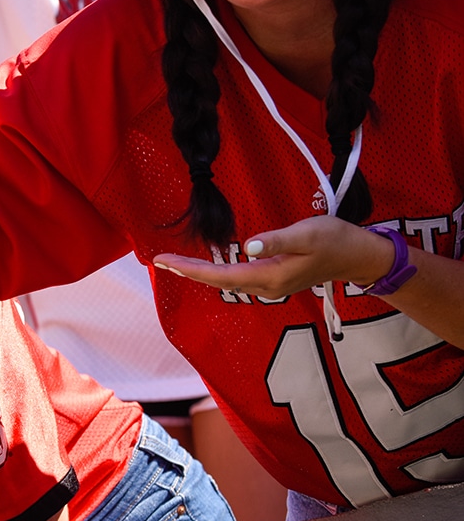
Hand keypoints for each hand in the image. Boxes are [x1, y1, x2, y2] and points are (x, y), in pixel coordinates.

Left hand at [154, 215, 394, 298]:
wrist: (362, 256)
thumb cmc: (336, 239)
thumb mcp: (307, 233)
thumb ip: (277, 240)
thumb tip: (248, 247)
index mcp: (270, 276)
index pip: (221, 275)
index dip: (191, 269)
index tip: (164, 260)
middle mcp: (267, 286)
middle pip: (219, 281)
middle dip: (188, 271)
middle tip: (159, 260)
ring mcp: (271, 285)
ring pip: (227, 281)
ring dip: (200, 273)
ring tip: (174, 262)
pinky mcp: (276, 279)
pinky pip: (238, 278)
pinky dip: (217, 272)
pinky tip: (206, 266)